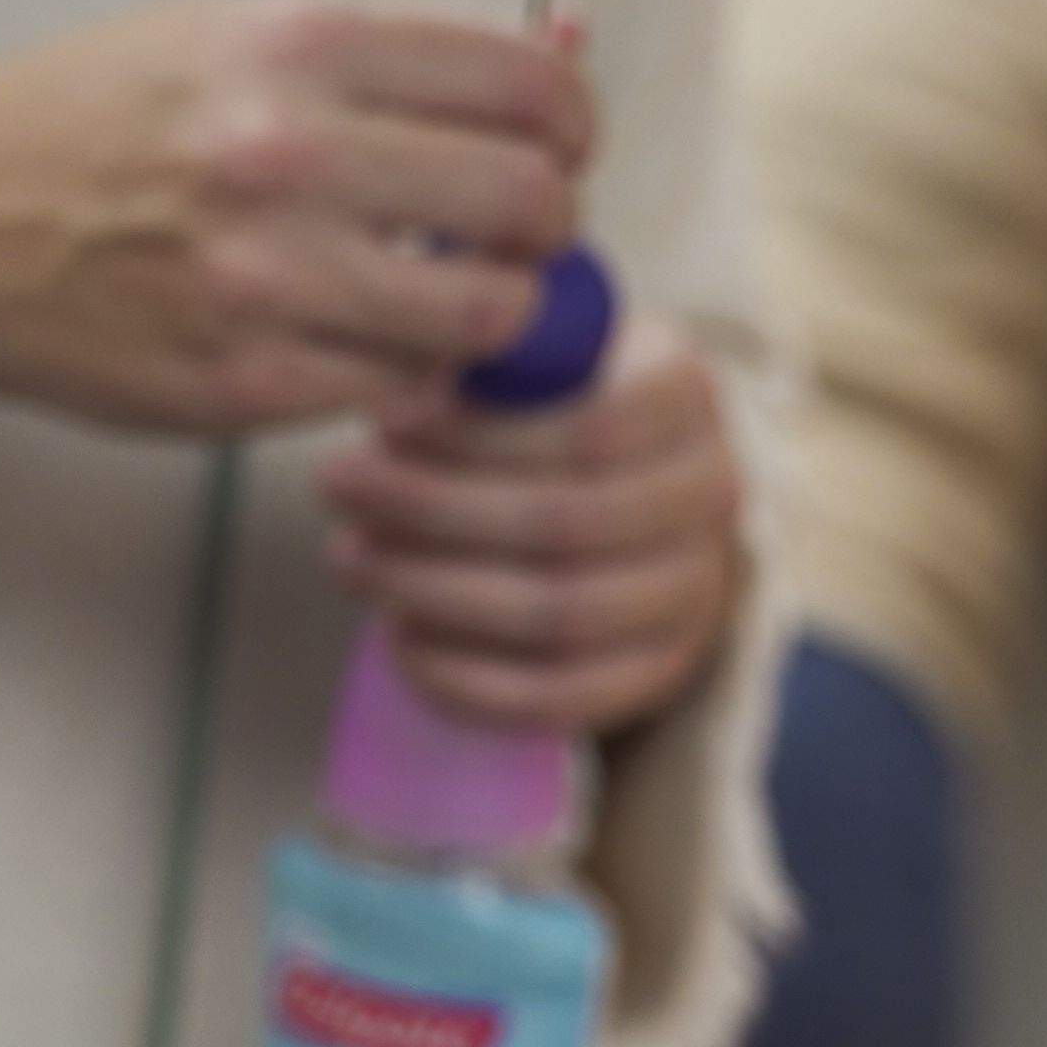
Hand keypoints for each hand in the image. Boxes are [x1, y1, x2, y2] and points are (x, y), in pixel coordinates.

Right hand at [0, 0, 592, 473]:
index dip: (570, 125)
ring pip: (484, 318)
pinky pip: (400, 389)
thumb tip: (565, 49)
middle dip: (551, 226)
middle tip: (523, 239)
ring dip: (497, 317)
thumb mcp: (238, 36)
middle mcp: (286, 155)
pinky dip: (410, 374)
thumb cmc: (110, 121)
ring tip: (459, 301)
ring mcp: (266, 279)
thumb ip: (396, 58)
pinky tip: (372, 344)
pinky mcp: (246, 383)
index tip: (556, 150)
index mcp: (297, 46)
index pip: (524, 85)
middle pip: (527, 203)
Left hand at [318, 309, 744, 738]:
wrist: (633, 498)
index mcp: (684, 391)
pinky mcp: (655, 673)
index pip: (590, 422)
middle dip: (432, 508)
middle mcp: (710, 491)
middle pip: (564, 521)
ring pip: (558, 612)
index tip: (384, 422)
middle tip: (337, 487)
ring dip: (436, 591)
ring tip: (351, 559)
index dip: (478, 431)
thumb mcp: (536, 350)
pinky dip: (467, 678)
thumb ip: (485, 350)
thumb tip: (394, 377)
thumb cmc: (551, 404)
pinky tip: (397, 640)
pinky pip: (558, 696)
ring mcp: (691, 592)